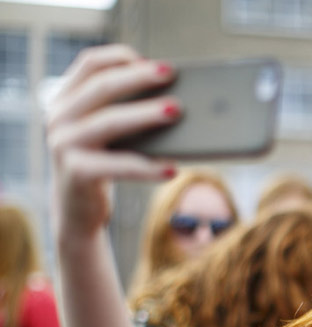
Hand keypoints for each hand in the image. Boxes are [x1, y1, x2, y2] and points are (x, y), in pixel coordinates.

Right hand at [46, 44, 180, 240]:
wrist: (77, 210)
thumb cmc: (103, 163)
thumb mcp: (107, 133)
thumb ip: (123, 109)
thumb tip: (174, 97)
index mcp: (65, 99)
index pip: (90, 64)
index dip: (121, 57)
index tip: (154, 61)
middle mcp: (59, 117)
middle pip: (102, 86)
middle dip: (139, 77)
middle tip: (171, 74)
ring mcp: (64, 144)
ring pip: (110, 121)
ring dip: (146, 114)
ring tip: (177, 111)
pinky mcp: (77, 173)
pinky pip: (120, 165)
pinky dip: (148, 167)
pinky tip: (173, 168)